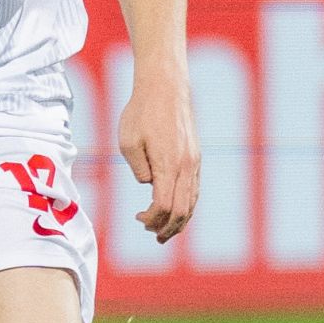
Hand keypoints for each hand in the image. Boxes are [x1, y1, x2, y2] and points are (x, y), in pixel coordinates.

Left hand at [117, 62, 198, 244]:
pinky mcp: (195, 157)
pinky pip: (195, 190)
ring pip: (193, 202)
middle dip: (167, 228)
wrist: (165, 88)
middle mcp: (187, 167)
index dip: (152, 219)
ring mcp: (194, 162)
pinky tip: (175, 211)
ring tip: (164, 232)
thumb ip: (139, 169)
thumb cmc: (141, 112)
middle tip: (152, 234)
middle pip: (182, 211)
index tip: (137, 218)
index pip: (164, 206)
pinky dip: (186, 206)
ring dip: (179, 221)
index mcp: (169, 165)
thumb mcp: (128, 142)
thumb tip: (149, 185)